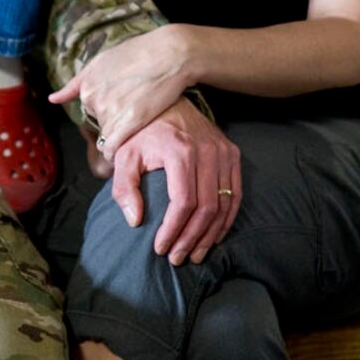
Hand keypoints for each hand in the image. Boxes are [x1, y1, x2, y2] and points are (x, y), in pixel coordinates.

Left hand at [50, 25, 190, 162]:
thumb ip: (76, 83)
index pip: (90, 108)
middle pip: (99, 122)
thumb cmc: (139, 53)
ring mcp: (111, 112)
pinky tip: (123, 150)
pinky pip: (112, 148)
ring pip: (108, 135)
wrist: (169, 54)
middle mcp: (94, 100)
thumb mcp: (101, 61)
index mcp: (86, 85)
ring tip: (138, 118)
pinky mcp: (129, 123)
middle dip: (113, 119)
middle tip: (134, 107)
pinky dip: (114, 153)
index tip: (122, 104)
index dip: (108, 107)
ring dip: (119, 133)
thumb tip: (52, 99)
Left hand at [105, 99, 241, 266]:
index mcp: (180, 150)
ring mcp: (223, 152)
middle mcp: (207, 151)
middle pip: (206, 208)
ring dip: (211, 235)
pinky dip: (227, 219)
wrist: (165, 101)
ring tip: (195, 254)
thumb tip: (135, 221)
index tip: (160, 248)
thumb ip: (124, 187)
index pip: (183, 202)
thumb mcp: (123, 155)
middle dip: (192, 239)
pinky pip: (236, 194)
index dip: (173, 230)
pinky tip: (213, 236)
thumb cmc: (141, 132)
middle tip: (178, 258)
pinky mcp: (232, 153)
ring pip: (224, 204)